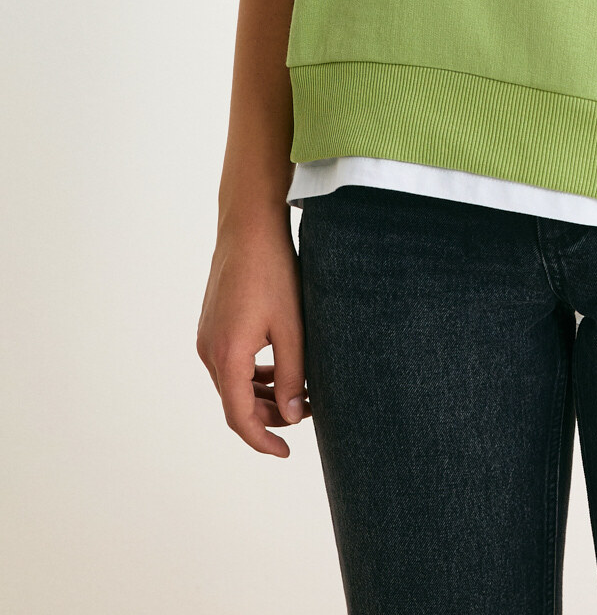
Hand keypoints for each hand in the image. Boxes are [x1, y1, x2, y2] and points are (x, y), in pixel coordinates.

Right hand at [196, 215, 310, 457]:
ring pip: (233, 382)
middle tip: (308, 411)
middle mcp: (209, 351)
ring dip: (263, 393)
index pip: (239, 418)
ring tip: (299, 391)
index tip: (286, 452)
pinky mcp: (213, 323)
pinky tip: (279, 366)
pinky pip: (230, 362)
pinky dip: (253, 373)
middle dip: (270, 415)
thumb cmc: (274, 272)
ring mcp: (208, 336)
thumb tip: (295, 416)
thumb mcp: (292, 327)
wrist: (249, 226)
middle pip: (236, 402)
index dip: (263, 440)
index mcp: (226, 357)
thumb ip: (293, 375)